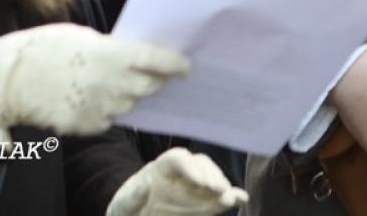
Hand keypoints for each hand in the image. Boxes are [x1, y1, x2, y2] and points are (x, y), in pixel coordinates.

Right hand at [0, 23, 188, 144]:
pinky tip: (90, 98)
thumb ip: (111, 49)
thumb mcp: (81, 37)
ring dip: (127, 97)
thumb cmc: (42, 48)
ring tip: (111, 85)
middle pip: (147, 88)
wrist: (4, 77)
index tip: (186, 66)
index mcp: (109, 55)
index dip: (174, 64)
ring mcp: (95, 108)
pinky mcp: (82, 127)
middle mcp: (108, 84)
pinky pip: (106, 120)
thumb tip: (133, 56)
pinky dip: (105, 111)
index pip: (155, 61)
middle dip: (153, 82)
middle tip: (154, 76)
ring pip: (127, 106)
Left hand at [107, 148, 246, 215]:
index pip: (178, 158)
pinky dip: (233, 195)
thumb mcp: (124, 203)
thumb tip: (146, 184)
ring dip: (221, 186)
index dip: (190, 167)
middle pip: (200, 164)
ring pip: (212, 177)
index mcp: (161, 168)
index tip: (199, 182)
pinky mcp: (204, 200)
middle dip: (211, 175)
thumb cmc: (128, 208)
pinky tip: (242, 198)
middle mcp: (182, 172)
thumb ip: (133, 194)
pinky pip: (221, 195)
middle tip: (218, 189)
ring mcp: (195, 186)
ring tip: (228, 198)